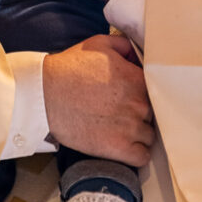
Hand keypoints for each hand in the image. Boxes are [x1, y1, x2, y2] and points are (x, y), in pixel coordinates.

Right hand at [43, 34, 153, 167]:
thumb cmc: (69, 68)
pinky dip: (136, 154)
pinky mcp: (118, 148)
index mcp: (138, 80)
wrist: (44, 95)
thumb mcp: (98, 44)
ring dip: (139, 135)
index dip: (145, 96)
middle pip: (154, 114)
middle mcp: (139, 104)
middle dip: (141, 115)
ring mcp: (130, 127)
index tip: (133, 99)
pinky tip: (125, 147)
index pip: (157, 92)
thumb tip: (137, 54)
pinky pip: (142, 157)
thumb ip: (124, 45)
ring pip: (150, 136)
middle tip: (124, 115)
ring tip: (121, 131)